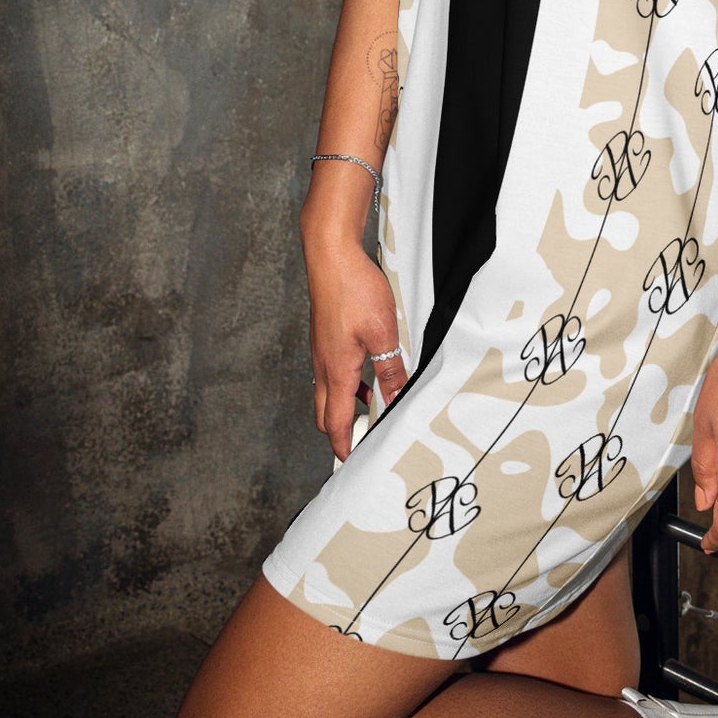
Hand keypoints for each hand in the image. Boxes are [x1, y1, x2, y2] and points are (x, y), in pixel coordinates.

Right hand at [305, 235, 408, 461]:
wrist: (331, 255)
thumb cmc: (354, 290)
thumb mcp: (382, 334)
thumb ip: (389, 370)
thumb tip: (396, 401)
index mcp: (335, 371)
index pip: (333, 422)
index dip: (343, 445)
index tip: (352, 461)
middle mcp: (322, 365)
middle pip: (324, 412)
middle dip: (339, 431)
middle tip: (361, 441)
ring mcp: (321, 350)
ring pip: (328, 390)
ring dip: (344, 406)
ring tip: (372, 409)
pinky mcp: (325, 335)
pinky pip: (332, 370)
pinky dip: (346, 382)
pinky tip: (368, 371)